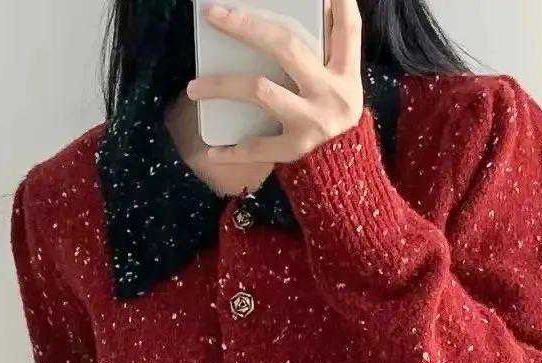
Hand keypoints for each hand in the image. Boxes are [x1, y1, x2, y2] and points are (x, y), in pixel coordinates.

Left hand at [186, 0, 363, 163]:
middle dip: (247, 27)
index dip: (339, 2)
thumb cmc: (332, 112)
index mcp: (345, 70)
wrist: (344, 167)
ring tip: (193, 87)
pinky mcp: (296, 148)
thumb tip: (299, 13)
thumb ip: (324, 50)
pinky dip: (232, 150)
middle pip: (286, 47)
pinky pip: (257, 146)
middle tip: (214, 15)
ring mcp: (313, 121)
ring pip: (261, 91)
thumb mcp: (340, 80)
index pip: (348, 27)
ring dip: (222, 86)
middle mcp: (331, 92)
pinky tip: (212, 151)